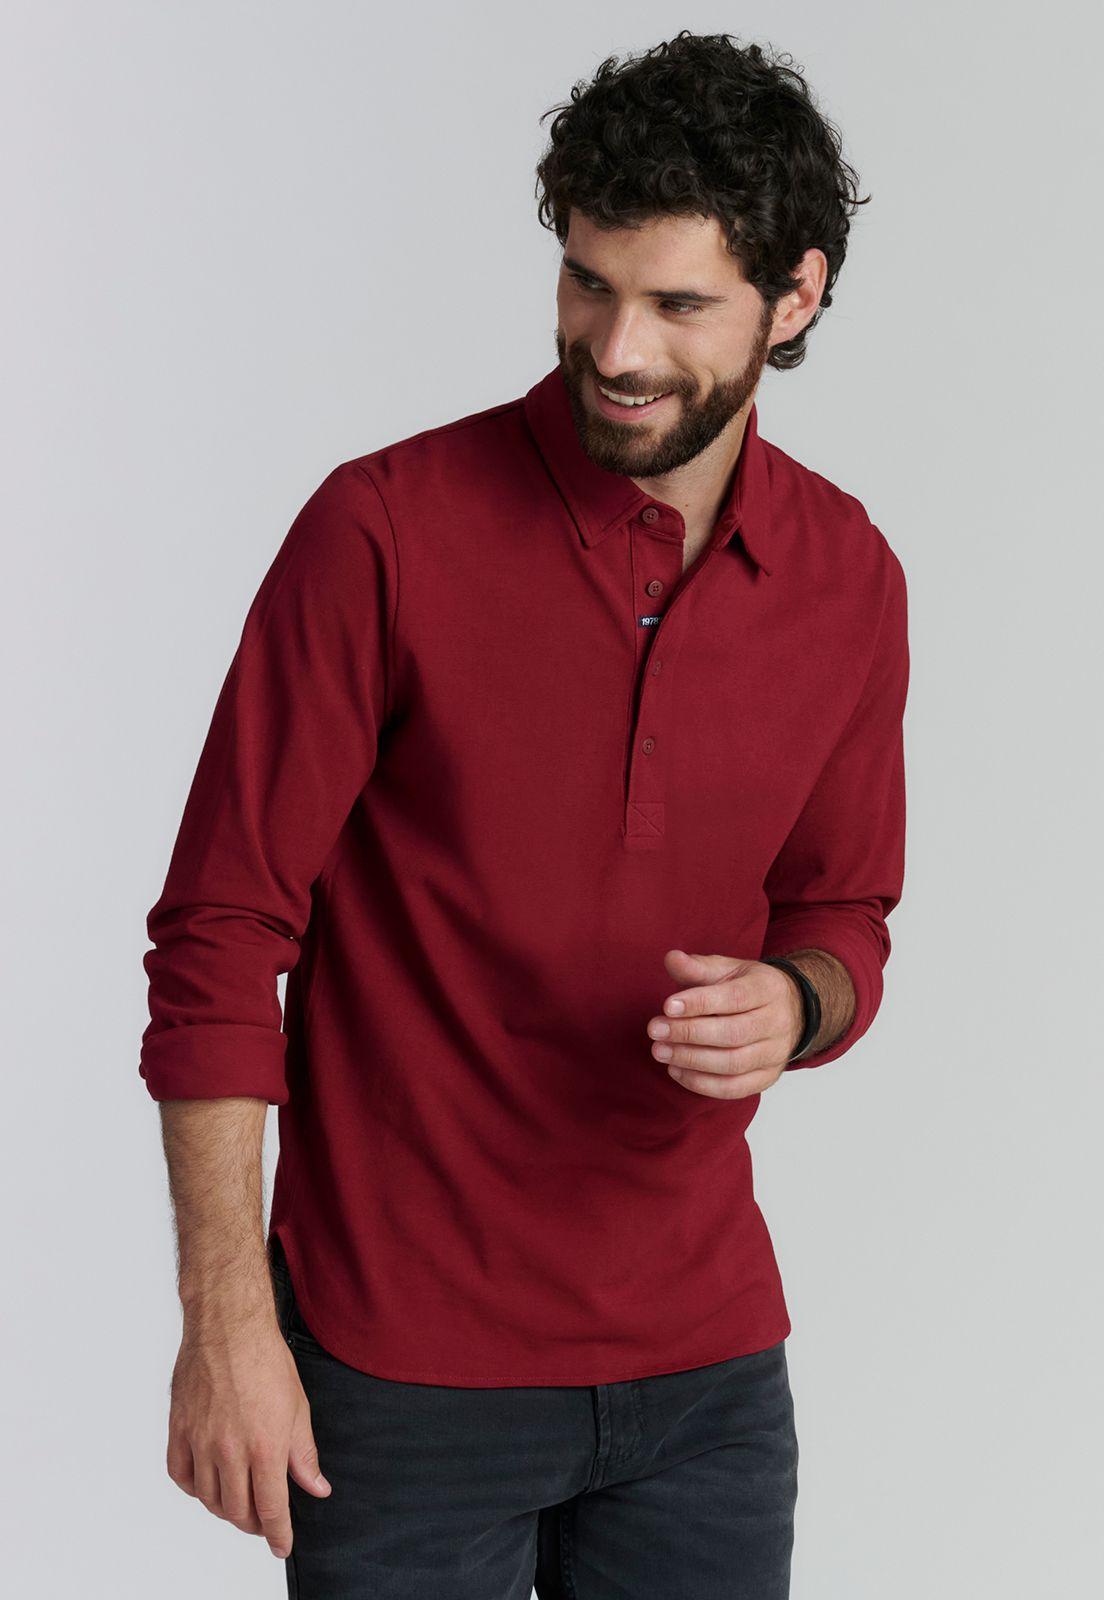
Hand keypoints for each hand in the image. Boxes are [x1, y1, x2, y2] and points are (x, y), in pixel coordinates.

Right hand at [166, 1315, 330, 1559]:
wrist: (229, 1327)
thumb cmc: (266, 1360)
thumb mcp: (298, 1408)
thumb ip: (305, 1455)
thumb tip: (316, 1487)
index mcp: (265, 1446)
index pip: (271, 1508)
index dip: (278, 1534)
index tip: (282, 1546)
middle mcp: (230, 1450)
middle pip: (238, 1511)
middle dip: (254, 1523)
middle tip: (264, 1519)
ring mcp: (200, 1441)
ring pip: (209, 1499)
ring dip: (226, 1508)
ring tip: (240, 1501)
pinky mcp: (179, 1430)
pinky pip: (181, 1476)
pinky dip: (195, 1488)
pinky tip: (208, 1482)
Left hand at [645, 949, 803, 1099]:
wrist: (790, 1010)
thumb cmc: (748, 987)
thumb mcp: (727, 970)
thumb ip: (698, 967)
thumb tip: (671, 958)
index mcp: (767, 989)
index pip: (734, 998)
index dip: (699, 1003)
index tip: (667, 1006)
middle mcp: (777, 1023)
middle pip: (733, 1033)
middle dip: (689, 1033)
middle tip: (655, 1030)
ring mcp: (775, 1053)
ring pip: (733, 1064)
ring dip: (691, 1060)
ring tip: (660, 1051)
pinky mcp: (767, 1077)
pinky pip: (734, 1088)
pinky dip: (702, 1083)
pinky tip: (676, 1070)